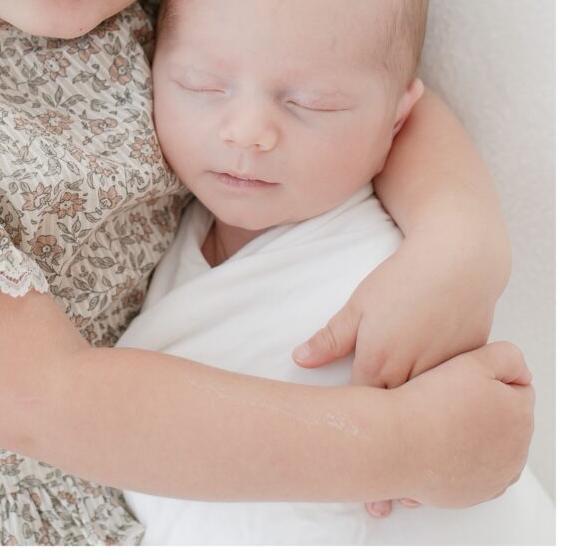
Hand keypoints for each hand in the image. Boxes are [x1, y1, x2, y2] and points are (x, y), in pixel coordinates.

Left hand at [292, 232, 502, 514]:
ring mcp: (442, 376)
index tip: (345, 478)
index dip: (351, 448)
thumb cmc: (405, 278)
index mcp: (380, 362)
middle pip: (394, 430)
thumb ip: (331, 337)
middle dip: (384, 467)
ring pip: (426, 426)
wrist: (458, 260)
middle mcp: (412, 376)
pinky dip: (444, 428)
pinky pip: (454, 409)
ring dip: (416, 454)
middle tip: (376, 506)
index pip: (360, 416)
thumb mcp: (361, 304)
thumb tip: (298, 359)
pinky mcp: (466, 371)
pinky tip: (436, 446)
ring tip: (405, 488)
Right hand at [392, 342, 533, 508]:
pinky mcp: (475, 494)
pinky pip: (474, 472)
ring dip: (476, 435)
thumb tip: (520, 371)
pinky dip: (463, 459)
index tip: (465, 380)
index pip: (518, 389)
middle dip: (486, 408)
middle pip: (505, 420)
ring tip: (444, 419)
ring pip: (492, 447)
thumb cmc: (429, 404)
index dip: (489, 378)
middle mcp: (515, 453)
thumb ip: (508, 357)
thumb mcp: (473, 360)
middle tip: (451, 397)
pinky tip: (442, 443)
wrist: (396, 443)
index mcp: (520, 416)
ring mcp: (496, 478)